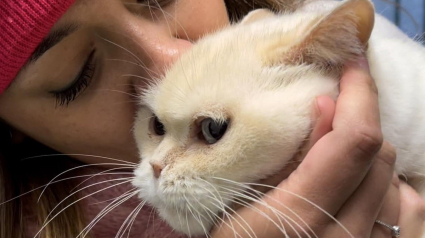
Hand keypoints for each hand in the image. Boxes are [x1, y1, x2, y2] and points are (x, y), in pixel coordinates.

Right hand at [211, 56, 396, 237]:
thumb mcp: (236, 204)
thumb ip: (283, 158)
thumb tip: (326, 106)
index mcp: (300, 218)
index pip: (353, 142)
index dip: (360, 94)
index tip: (350, 64)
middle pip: (379, 156)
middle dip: (360, 120)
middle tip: (332, 110)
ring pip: (398, 183)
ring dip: (372, 157)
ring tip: (338, 155)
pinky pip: (410, 215)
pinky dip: (392, 190)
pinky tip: (363, 191)